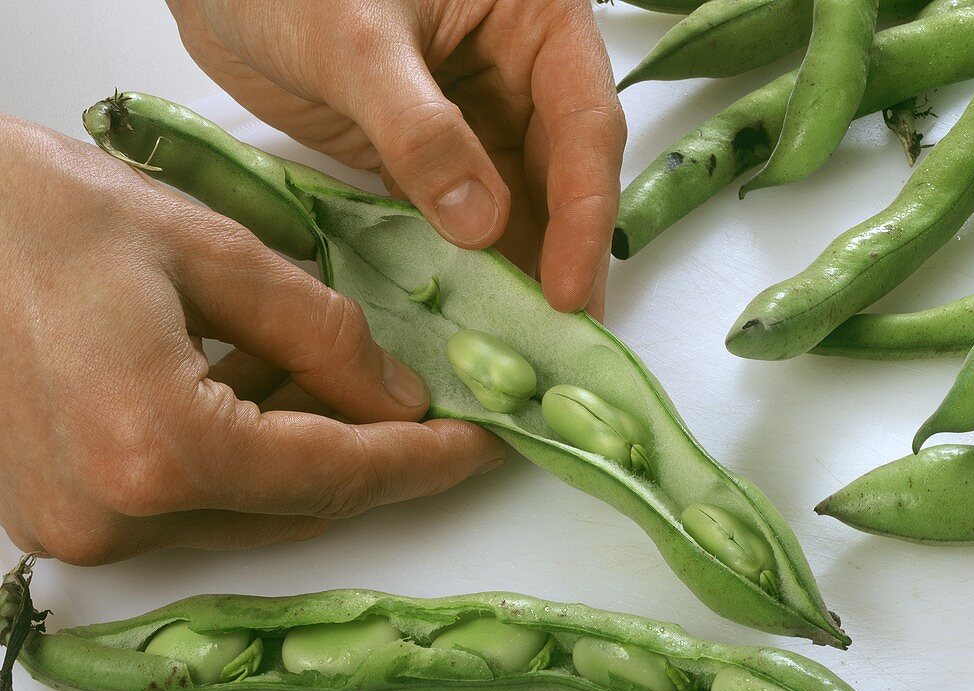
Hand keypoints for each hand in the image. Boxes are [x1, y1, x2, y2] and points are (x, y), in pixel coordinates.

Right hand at [0, 116, 504, 564]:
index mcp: (158, 448)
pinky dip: (243, 457)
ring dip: (308, 454)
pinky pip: (189, 501)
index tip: (483, 446)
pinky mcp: (60, 514)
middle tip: (430, 411)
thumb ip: (321, 336)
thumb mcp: (212, 251)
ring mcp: (78, 526)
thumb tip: (398, 398)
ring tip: (347, 385)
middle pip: (295, 506)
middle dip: (371, 456)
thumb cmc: (38, 214)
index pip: (335, 475)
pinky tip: (267, 393)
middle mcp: (114, 515)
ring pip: (245, 510)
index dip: (422, 462)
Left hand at [166, 0, 625, 316]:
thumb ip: (420, 131)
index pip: (584, 125)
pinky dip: (466, 263)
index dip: (583, 213)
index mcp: (535, 23)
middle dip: (563, 257)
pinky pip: (457, 216)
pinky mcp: (421, 154)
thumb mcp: (357, 42)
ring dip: (518, 270)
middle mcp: (517, 73)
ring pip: (514, 205)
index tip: (567, 290)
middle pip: (560, 176)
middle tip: (566, 341)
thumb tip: (482, 226)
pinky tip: (471, 311)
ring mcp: (470, 118)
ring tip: (525, 344)